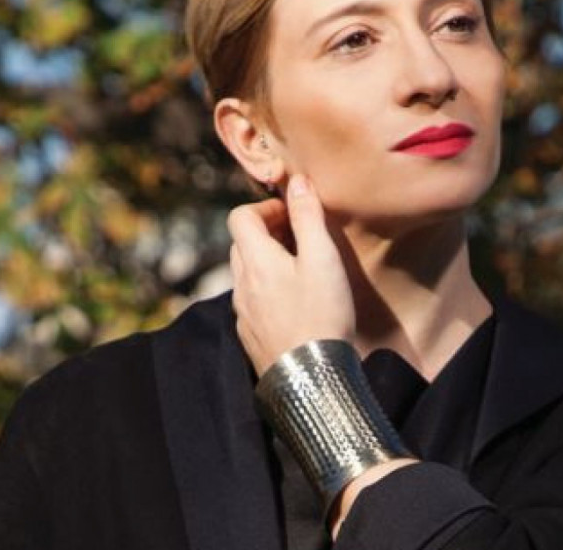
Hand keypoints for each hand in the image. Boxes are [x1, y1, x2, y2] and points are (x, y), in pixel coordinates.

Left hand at [228, 174, 354, 375]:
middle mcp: (241, 284)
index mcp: (254, 260)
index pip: (240, 217)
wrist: (312, 380)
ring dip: (268, 263)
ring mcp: (243, 313)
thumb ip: (308, 217)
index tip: (292, 216)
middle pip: (242, 244)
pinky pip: (252, 302)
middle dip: (267, 234)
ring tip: (302, 271)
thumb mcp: (322, 259)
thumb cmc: (321, 315)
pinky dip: (268, 291)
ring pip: (246, 274)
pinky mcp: (250, 336)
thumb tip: (298, 182)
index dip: (264, 208)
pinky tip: (296, 304)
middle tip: (301, 240)